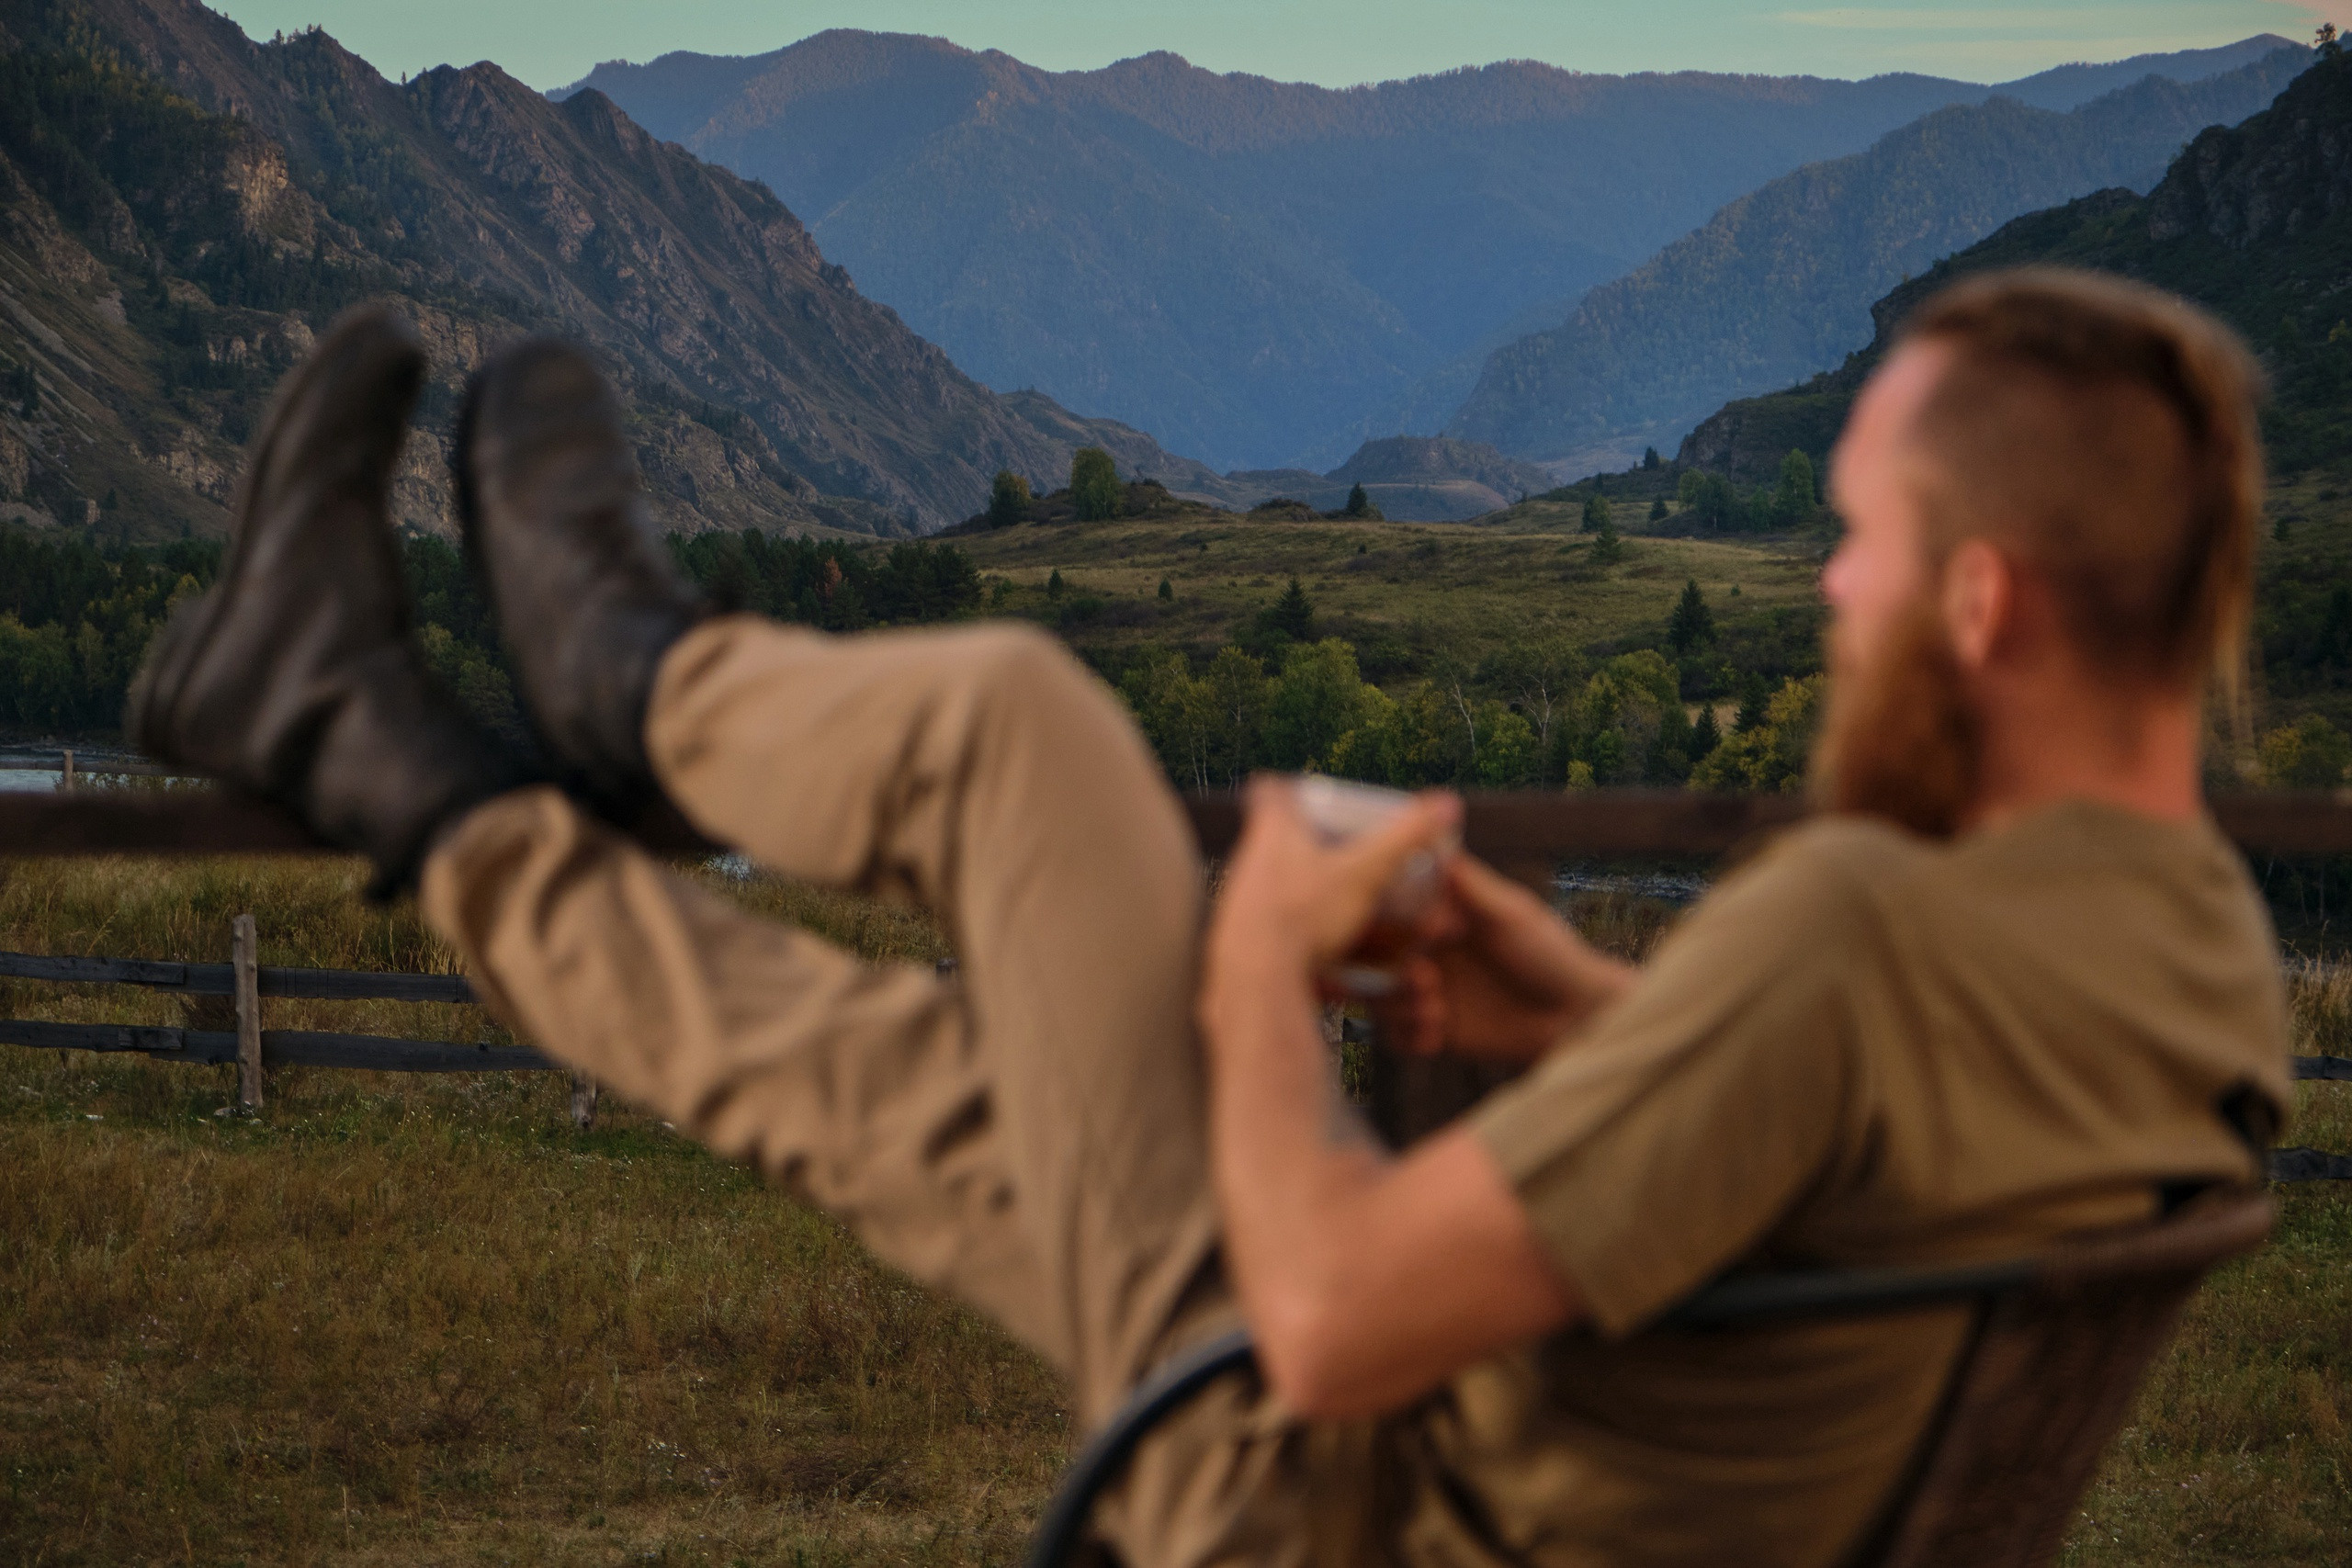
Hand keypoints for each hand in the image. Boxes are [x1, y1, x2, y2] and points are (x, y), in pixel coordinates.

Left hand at [1204, 777, 1461, 987]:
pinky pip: (1275, 930)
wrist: (1257, 982)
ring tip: (1344, 909)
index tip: (1310, 793)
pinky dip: (1300, 937)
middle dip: (1312, 845)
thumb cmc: (1305, 917)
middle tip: (1345, 854)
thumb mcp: (1365, 873)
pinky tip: (1327, 959)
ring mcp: (1240, 900)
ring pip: (1275, 886)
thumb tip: (1449, 803)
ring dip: (1308, 894)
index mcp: (1273, 831)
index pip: (1270, 790)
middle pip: (1275, 839)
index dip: (1290, 788)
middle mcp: (1248, 860)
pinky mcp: (1240, 938)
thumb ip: (1405, 839)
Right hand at [1387, 856, 1635, 1062]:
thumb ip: (1469, 885)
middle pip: (1373, 956)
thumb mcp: (1511, 914)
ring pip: (1378, 997)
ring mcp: (1430, 991)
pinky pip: (1395, 1035)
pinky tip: (1438, 1035)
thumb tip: (1432, 837)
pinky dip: (1407, 1035)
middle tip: (1426, 979)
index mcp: (1442, 915)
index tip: (1427, 932)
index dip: (1392, 921)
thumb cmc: (1552, 955)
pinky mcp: (1436, 1030)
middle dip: (1388, 971)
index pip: (1389, 910)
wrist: (1577, 1018)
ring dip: (1397, 1005)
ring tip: (1435, 1010)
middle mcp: (1429, 951)